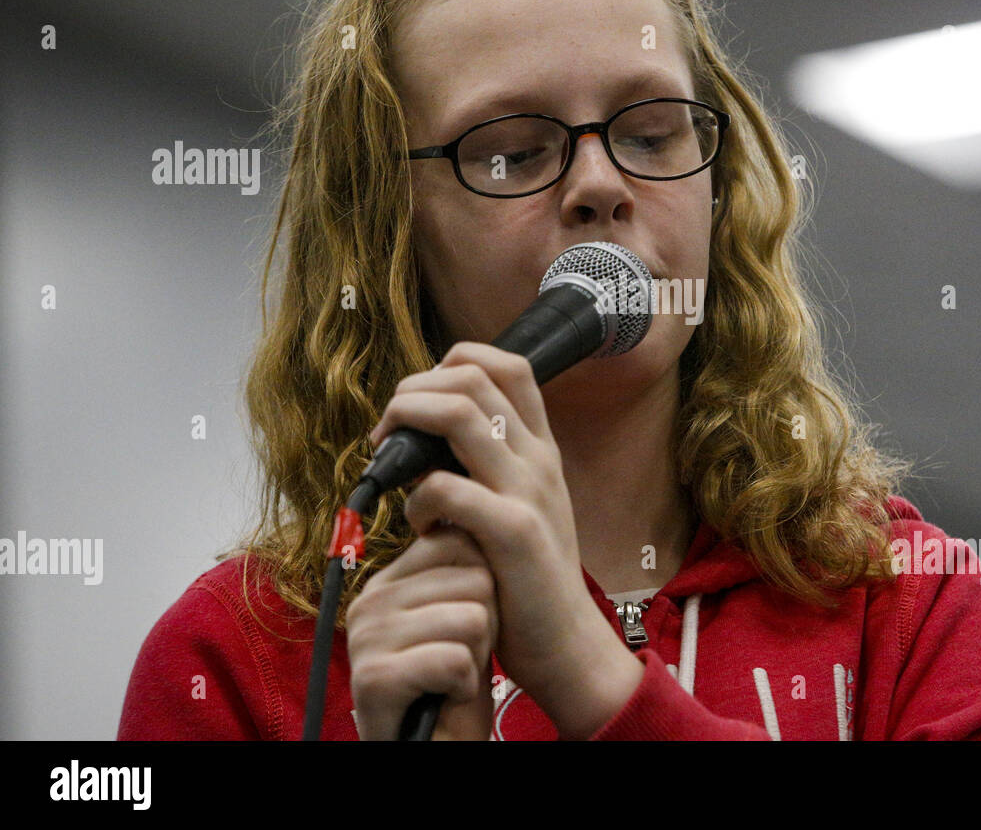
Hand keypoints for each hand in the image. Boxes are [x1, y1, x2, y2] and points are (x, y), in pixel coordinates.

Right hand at [346, 524, 497, 739]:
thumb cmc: (453, 682)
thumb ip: (465, 569)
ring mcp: (365, 637)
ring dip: (476, 657)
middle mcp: (369, 600)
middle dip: (485, 625)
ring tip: (451, 676)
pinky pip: (455, 659)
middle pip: (475, 578)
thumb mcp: (463, 614)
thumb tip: (481, 512)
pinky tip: (445, 697)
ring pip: (472, 618)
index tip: (466, 622)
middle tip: (458, 657)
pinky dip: (465, 686)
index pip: (459, 539)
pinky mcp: (373, 677)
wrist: (435, 746)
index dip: (484, 585)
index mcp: (388, 579)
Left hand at [366, 341, 643, 737]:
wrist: (566, 643)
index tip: (423, 398)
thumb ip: (489, 470)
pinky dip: (416, 498)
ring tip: (390, 459)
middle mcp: (539, 459)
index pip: (508, 364)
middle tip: (390, 429)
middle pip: (473, 377)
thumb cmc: (527, 578)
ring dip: (407, 422)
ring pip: (459, 414)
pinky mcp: (511, 532)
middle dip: (415, 389)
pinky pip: (445, 487)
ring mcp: (528, 492)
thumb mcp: (522, 508)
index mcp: (541, 449)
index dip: (457, 361)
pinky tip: (417, 524)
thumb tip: (429, 439)